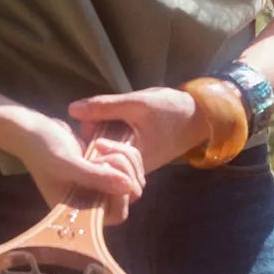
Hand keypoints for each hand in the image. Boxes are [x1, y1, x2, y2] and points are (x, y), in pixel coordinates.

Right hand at [0, 107, 144, 218]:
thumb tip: (128, 187)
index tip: (106, 169)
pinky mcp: (102, 170)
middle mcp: (92, 202)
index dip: (120, 194)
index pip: (117, 214)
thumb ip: (95, 177)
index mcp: (80, 211)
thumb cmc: (42, 149)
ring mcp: (98, 186)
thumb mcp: (66, 163)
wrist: (31, 130)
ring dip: (124, 159)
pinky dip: (122, 152)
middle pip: (129, 197)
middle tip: (104, 154)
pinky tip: (102, 142)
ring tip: (100, 145)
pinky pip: (126, 167)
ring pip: (131, 179)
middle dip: (124, 172)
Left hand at [69, 85, 206, 174]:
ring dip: (103, 134)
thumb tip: (72, 109)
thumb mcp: (137, 104)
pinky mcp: (138, 157)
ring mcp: (136, 164)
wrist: (200, 115)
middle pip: (100, 158)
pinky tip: (114, 121)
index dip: (89, 139)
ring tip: (105, 116)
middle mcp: (133, 170)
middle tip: (97, 117)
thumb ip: (104, 106)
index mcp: (133, 162)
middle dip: (94, 136)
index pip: (97, 158)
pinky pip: (117, 149)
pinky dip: (113, 135)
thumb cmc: (172, 110)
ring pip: (108, 152)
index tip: (91, 122)